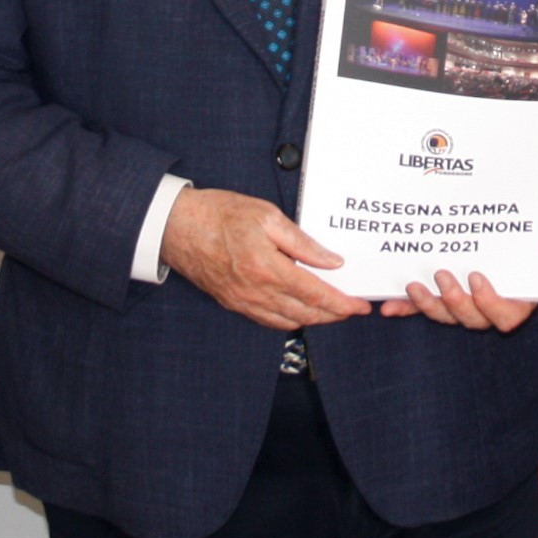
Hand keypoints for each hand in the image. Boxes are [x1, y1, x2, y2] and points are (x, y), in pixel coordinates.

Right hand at [160, 188, 371, 331]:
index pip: (315, 295)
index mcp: (267, 268)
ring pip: (288, 322)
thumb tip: (331, 261)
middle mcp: (255, 292)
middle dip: (334, 315)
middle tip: (352, 308)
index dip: (342, 304)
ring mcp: (243, 301)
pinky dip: (289, 320)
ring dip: (313, 319)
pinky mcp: (233, 303)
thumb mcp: (267, 216)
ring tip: (331, 309)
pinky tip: (298, 310)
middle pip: (305, 314)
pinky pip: (268, 321)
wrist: (177, 227)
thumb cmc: (219, 215)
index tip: (360, 305)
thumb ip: (302, 242)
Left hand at [380, 215, 537, 330]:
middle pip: (471, 319)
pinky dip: (406, 307)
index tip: (478, 278)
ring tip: (414, 286)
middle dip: (455, 302)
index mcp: (518, 297)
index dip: (490, 304)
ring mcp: (463, 299)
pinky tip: (389, 305)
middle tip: (443, 275)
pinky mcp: (440, 292)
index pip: (506, 317)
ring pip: (445, 315)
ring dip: (428, 305)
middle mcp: (488, 304)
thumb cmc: (537, 227)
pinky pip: (422, 306)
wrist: (513, 216)